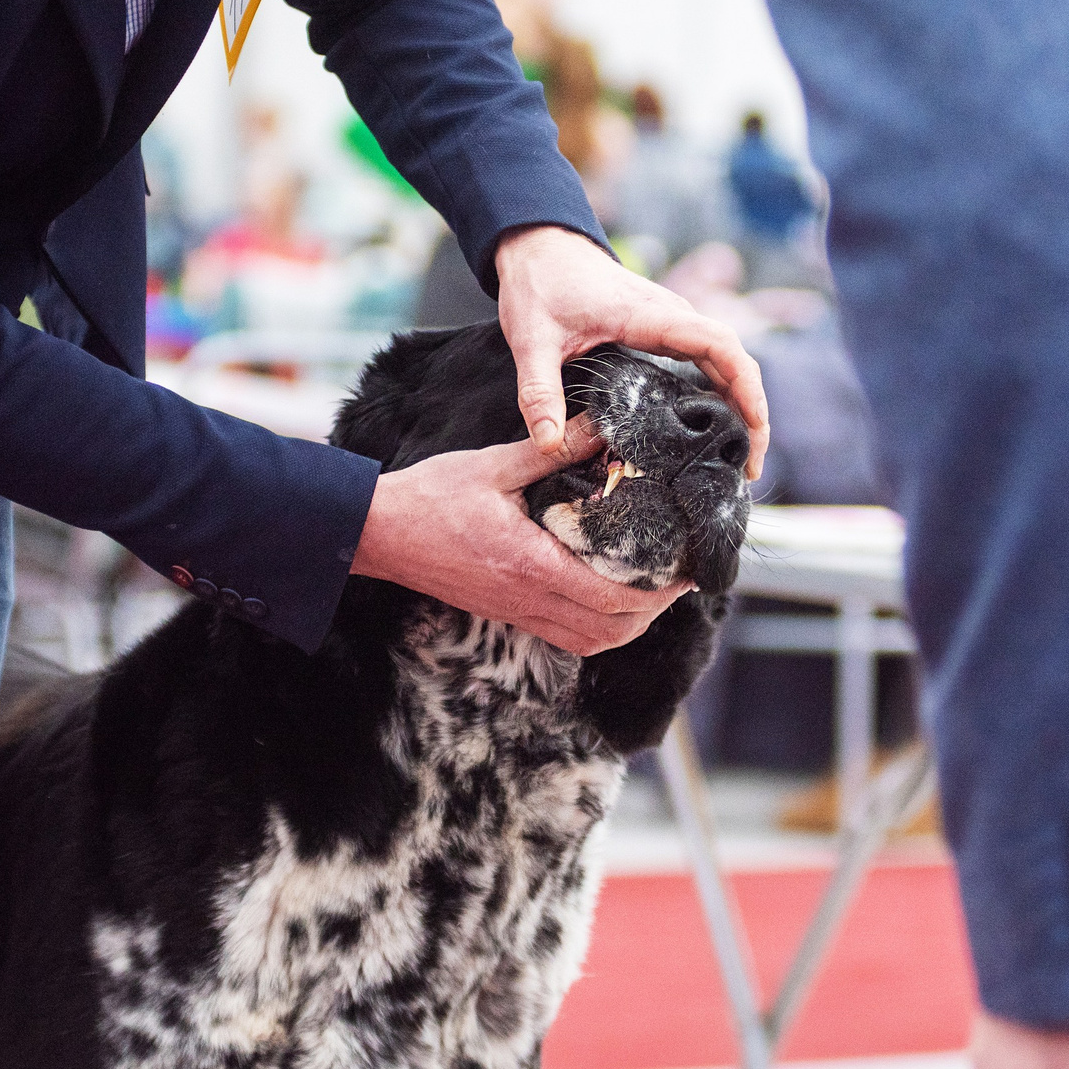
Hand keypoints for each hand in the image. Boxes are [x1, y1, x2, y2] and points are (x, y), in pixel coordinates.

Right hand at [351, 417, 691, 654]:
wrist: (380, 532)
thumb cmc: (432, 496)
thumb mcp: (495, 464)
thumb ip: (553, 449)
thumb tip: (605, 427)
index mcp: (529, 563)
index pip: (610, 596)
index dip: (658, 590)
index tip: (687, 569)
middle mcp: (527, 598)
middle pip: (611, 630)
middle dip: (654, 611)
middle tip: (681, 579)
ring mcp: (516, 611)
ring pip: (591, 642)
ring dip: (629, 625)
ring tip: (653, 592)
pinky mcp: (506, 612)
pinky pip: (566, 637)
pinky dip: (599, 629)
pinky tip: (609, 600)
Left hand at [493, 224, 770, 478]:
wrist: (540, 247)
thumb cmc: (539, 285)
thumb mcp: (531, 339)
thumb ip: (538, 392)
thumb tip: (549, 445)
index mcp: (651, 315)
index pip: (719, 345)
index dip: (745, 387)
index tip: (754, 429)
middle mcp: (672, 317)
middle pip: (734, 360)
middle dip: (751, 411)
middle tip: (750, 468)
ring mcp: (671, 323)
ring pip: (724, 362)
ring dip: (740, 405)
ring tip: (739, 461)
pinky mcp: (663, 331)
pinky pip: (706, 361)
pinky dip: (721, 393)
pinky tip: (714, 429)